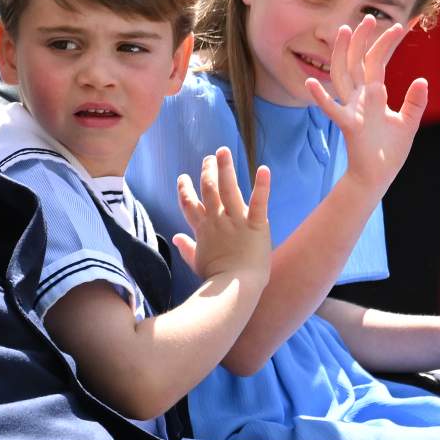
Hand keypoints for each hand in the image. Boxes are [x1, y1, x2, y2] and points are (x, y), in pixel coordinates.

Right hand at [172, 147, 270, 284]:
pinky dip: (262, 185)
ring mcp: (236, 220)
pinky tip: (264, 169)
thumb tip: (175, 238)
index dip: (185, 190)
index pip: (189, 204)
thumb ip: (186, 248)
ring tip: (223, 151)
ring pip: (228, 188)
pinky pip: (258, 202)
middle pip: (208, 189)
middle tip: (209, 157)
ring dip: (225, 168)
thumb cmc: (216, 279)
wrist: (234, 288)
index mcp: (203, 229)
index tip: (183, 178)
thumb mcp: (196, 262)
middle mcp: (217, 220)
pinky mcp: (255, 224)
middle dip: (207, 171)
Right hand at [306, 15, 426, 193]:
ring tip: (344, 31)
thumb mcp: (408, 123)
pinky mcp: (348, 124)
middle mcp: (360, 97)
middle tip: (369, 17)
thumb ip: (414, 102)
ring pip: (343, 75)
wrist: (378, 176)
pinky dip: (321, 97)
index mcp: (373, 94)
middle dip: (363, 39)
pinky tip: (311, 83)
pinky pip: (332, 109)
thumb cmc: (389, 151)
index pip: (377, 62)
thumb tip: (422, 80)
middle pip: (357, 61)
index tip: (401, 24)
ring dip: (343, 54)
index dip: (387, 43)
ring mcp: (352, 108)